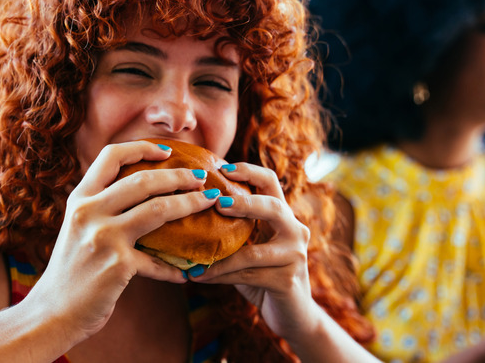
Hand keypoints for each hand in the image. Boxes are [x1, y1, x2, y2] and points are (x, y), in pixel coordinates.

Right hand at [22, 141, 216, 341]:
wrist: (53, 312)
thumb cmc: (71, 270)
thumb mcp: (79, 228)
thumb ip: (102, 207)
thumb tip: (143, 190)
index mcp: (80, 199)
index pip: (111, 156)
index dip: (142, 148)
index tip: (167, 152)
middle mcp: (89, 212)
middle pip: (143, 180)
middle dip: (178, 176)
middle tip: (201, 179)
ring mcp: (104, 237)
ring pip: (158, 209)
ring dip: (190, 205)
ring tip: (208, 203)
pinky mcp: (118, 265)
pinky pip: (158, 261)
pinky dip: (175, 267)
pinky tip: (186, 271)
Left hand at [188, 162, 317, 339]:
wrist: (292, 315)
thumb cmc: (263, 276)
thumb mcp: (251, 247)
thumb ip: (234, 229)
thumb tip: (189, 209)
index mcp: (284, 217)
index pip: (271, 182)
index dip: (249, 171)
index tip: (223, 169)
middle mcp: (296, 231)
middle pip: (273, 207)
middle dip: (244, 203)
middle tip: (215, 203)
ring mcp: (295, 256)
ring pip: (253, 252)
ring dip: (219, 256)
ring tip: (193, 256)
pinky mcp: (288, 280)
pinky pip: (248, 276)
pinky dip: (220, 275)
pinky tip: (199, 277)